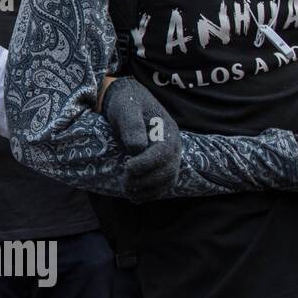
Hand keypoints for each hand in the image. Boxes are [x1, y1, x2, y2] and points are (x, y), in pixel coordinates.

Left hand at [100, 77, 180, 200]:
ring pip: (167, 180)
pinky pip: (163, 183)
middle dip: (145, 180)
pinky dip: (152, 193)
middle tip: (124, 183)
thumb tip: (136, 149)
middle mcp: (173, 145)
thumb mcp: (126, 109)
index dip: (146, 164)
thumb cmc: (125, 103)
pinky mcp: (163, 164)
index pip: (162, 153)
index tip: (126, 168)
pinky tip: (136, 197)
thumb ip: (131, 126)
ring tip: (128, 193)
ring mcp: (170, 156)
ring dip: (149, 190)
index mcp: (168, 130)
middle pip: (167, 170)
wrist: (127, 100)